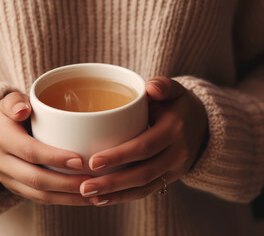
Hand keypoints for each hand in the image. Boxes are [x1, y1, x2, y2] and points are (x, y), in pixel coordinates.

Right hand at [0, 92, 91, 204]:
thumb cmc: (11, 112)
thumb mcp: (10, 100)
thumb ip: (15, 101)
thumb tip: (22, 110)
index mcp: (1, 138)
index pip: (30, 151)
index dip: (55, 158)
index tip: (80, 161)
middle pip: (35, 178)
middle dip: (65, 183)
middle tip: (91, 181)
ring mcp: (6, 178)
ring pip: (38, 195)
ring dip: (67, 197)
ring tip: (92, 195)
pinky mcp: (14, 187)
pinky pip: (38, 199)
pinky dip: (61, 200)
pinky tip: (81, 198)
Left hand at [80, 77, 207, 205]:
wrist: (202, 127)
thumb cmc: (178, 106)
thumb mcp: (175, 91)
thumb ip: (164, 86)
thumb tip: (151, 88)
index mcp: (174, 130)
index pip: (144, 146)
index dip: (120, 156)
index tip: (93, 161)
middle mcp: (176, 154)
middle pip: (142, 173)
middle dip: (112, 182)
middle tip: (85, 186)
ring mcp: (173, 170)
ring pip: (143, 187)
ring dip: (115, 194)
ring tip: (89, 196)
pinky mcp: (167, 179)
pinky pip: (146, 192)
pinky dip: (123, 197)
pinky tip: (101, 200)